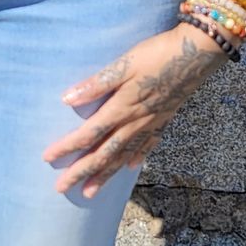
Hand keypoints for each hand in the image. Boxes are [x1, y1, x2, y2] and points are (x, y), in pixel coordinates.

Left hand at [41, 21, 226, 198]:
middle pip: (104, 153)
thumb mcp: (124, 64)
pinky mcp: (164, 118)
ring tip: (90, 192)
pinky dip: (137, 158)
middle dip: (82, 172)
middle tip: (62, 189)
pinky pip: (148, 145)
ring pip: (124, 155)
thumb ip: (97, 84)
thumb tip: (67, 99)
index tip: (48, 159)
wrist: (197, 52)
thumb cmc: (157, 54)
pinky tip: (131, 168)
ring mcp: (151, 123)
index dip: (68, 146)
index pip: (89, 133)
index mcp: (122, 108)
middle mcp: (136, 121)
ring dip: (106, 174)